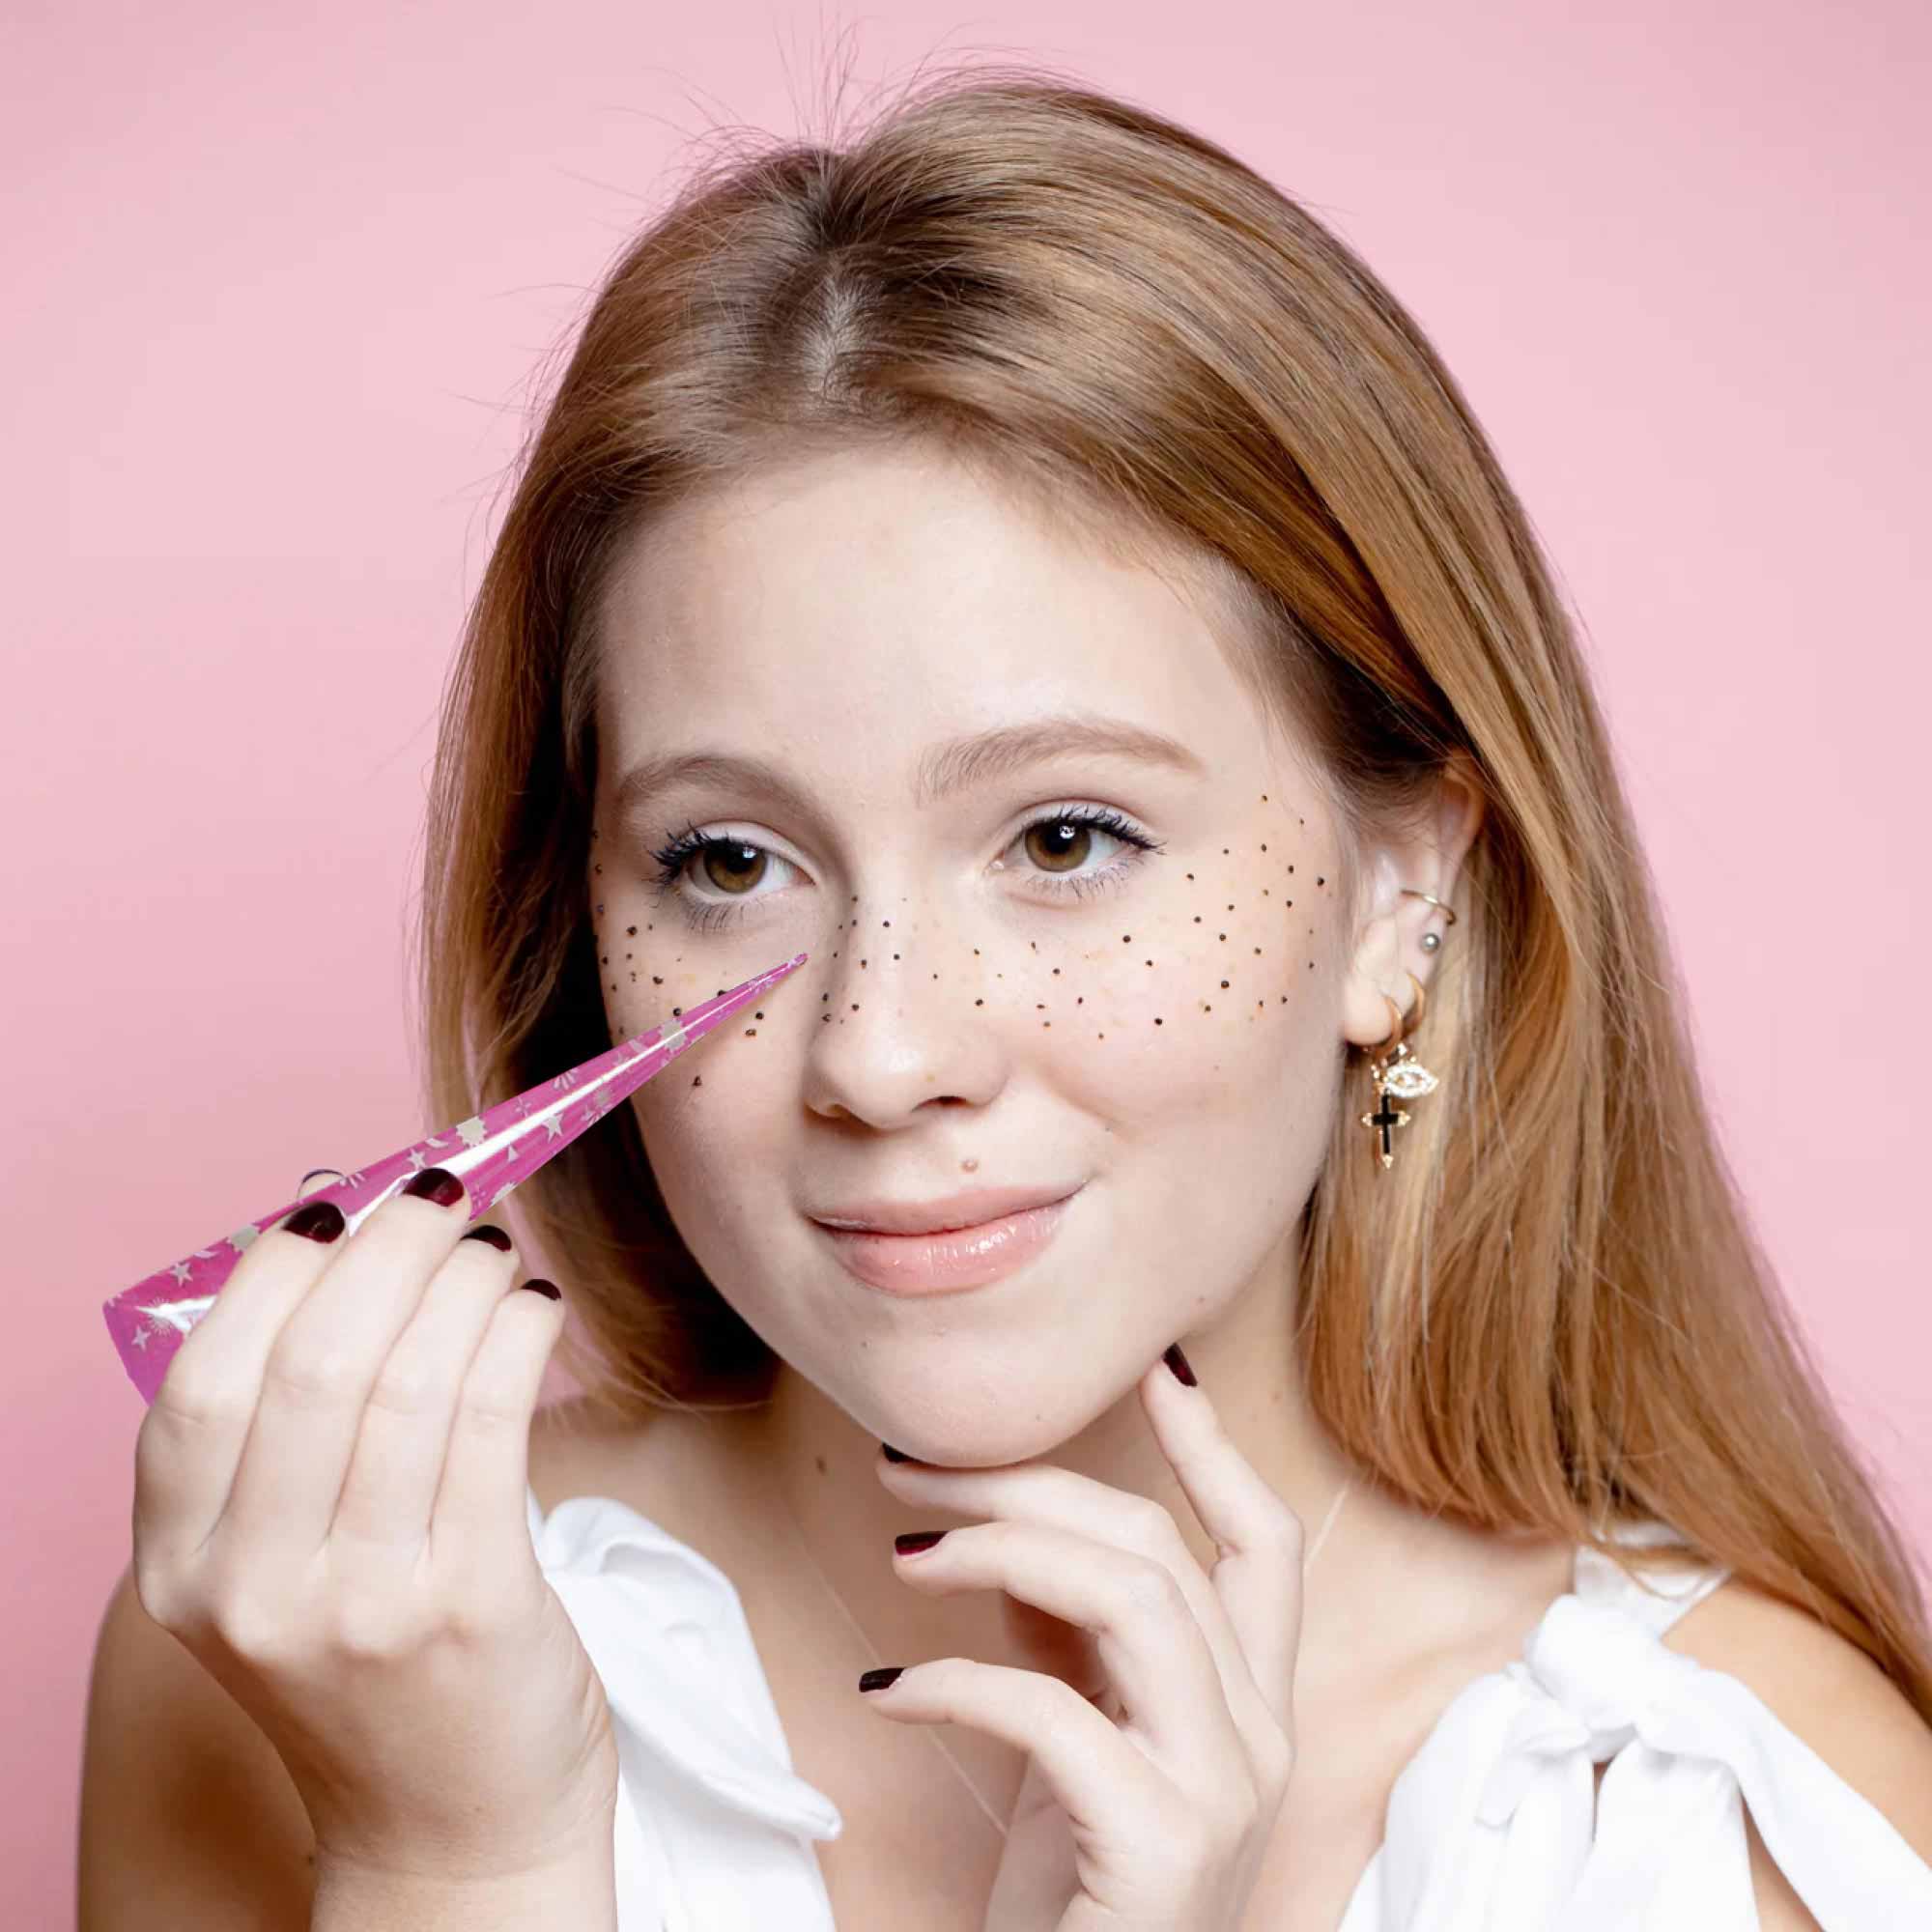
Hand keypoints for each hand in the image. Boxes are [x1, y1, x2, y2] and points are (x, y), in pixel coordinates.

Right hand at [131, 1169, 618, 1886]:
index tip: (340, 1203)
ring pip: (413, 1376)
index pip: (207, 1380)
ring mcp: (362, 1604)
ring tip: (497, 1251)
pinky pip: (495, 1419)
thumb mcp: (280, 1568)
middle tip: (445, 1190)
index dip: (277, 1269)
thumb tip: (335, 1230)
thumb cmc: (376, 1670)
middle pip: (315, 1360)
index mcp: (182, 1569)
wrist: (452, 1832)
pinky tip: (534, 1309)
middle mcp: (253, 1590)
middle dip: (392, 1245)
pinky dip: (519, 1334)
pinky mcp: (470, 1607)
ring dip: (468, 1281)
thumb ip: (285, 1431)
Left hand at [864, 1348, 1300, 1930]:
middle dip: (1033, 1482)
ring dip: (1003, 1548)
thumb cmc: (1080, 1899)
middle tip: (915, 1468)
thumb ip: (1075, 1645)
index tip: (1157, 1367)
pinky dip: (957, 1681)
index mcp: (1252, 1709)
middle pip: (1163, 1549)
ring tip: (907, 1548)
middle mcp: (1262, 1740)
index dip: (1214, 1450)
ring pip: (1135, 1600)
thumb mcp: (1085, 1752)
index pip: (1264, 1547)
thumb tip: (1011, 1533)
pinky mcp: (1163, 1845)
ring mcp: (1223, 1792)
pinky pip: (1052, 1714)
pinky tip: (891, 1689)